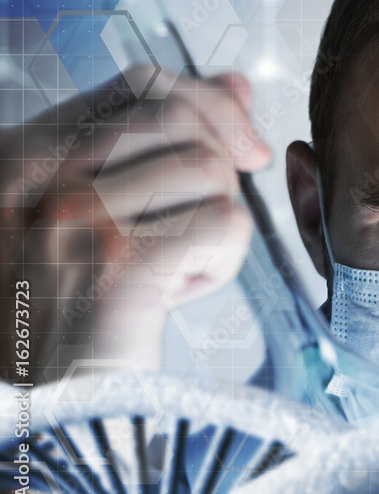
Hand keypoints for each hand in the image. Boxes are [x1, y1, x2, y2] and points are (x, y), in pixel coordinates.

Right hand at [0, 65, 270, 384]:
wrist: (44, 410)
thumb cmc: (73, 310)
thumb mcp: (96, 211)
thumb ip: (156, 141)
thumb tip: (238, 84)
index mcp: (26, 154)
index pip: (139, 83)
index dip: (206, 104)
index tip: (237, 148)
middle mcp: (39, 175)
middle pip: (180, 117)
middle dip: (214, 168)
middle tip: (195, 226)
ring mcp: (74, 216)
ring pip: (210, 171)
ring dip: (214, 223)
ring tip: (172, 268)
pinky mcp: (119, 264)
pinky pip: (224, 223)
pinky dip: (221, 262)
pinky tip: (177, 293)